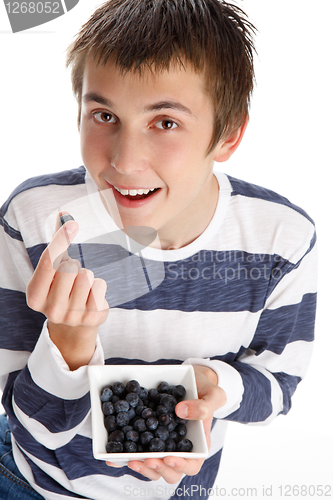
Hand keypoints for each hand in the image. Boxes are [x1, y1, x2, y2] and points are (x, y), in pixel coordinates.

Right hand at [26, 213, 108, 369]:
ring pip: (86, 275)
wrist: (73, 326)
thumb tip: (63, 214)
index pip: (48, 262)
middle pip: (69, 267)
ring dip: (86, 276)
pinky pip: (101, 285)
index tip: (71, 222)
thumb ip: (56, 244)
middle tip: (70, 279)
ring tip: (81, 288)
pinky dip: (98, 285)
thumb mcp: (52, 271)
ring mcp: (73, 316)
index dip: (60, 239)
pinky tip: (91, 296)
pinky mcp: (93, 317)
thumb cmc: (61, 289)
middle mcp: (51, 309)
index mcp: (34, 296)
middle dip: (73, 266)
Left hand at [107, 365, 225, 482]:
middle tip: (147, 459)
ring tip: (131, 459)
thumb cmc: (206, 390)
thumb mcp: (213, 395)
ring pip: (152, 465)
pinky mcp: (147, 436)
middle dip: (157, 469)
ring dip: (141, 466)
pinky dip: (125, 453)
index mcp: (198, 445)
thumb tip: (181, 411)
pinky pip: (137, 448)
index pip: (192, 465)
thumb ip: (203, 406)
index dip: (180, 466)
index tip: (169, 458)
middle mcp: (178, 448)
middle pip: (169, 471)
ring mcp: (162, 444)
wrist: (191, 380)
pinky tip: (114, 453)